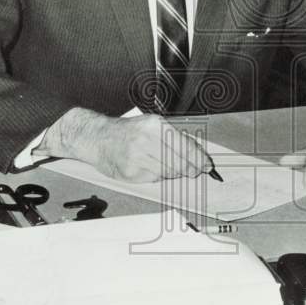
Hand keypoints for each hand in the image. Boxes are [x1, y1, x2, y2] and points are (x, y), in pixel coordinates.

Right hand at [37, 107, 212, 183]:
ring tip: (165, 164)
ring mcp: (137, 158)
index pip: (186, 147)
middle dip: (190, 169)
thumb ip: (175, 138)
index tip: (207, 167)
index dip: (200, 160)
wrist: (98, 138)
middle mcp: (146, 140)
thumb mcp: (152, 125)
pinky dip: (157, 176)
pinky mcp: (131, 173)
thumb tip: (199, 156)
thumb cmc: (128, 132)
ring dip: (173, 173)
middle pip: (180, 163)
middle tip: (194, 171)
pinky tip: (150, 167)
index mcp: (155, 126)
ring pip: (169, 173)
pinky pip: (155, 179)